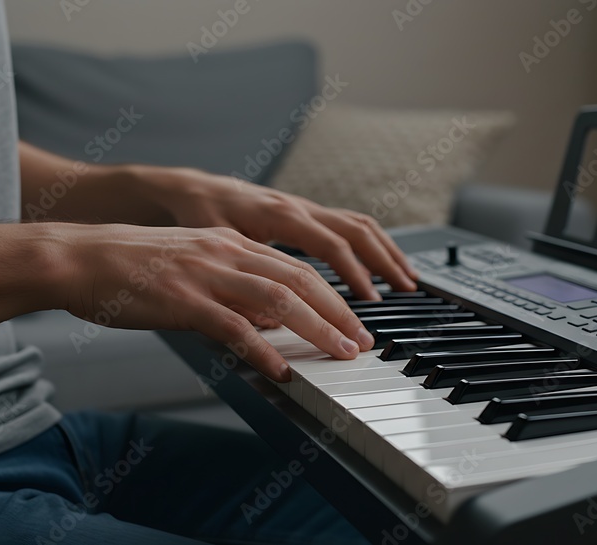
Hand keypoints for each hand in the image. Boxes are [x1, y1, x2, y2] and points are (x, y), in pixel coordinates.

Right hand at [60, 224, 374, 380]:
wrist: (79, 258)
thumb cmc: (130, 266)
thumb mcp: (192, 266)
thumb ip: (232, 288)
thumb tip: (269, 320)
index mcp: (230, 243)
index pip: (296, 267)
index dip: (332, 295)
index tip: (354, 321)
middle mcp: (225, 252)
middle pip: (299, 280)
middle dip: (338, 313)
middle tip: (362, 342)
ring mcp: (205, 274)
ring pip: (278, 299)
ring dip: (316, 329)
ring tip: (340, 354)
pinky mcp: (182, 299)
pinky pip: (232, 326)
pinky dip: (262, 349)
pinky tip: (280, 369)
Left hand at [138, 167, 418, 299]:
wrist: (189, 189)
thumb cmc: (198, 214)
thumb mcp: (214, 245)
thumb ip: (241, 277)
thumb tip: (270, 319)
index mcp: (280, 214)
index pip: (330, 243)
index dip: (353, 272)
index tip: (369, 301)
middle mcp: (299, 208)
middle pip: (356, 231)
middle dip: (384, 261)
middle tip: (405, 291)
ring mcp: (305, 209)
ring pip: (358, 224)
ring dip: (386, 251)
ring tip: (406, 279)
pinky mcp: (305, 215)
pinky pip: (348, 225)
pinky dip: (371, 245)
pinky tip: (380, 266)